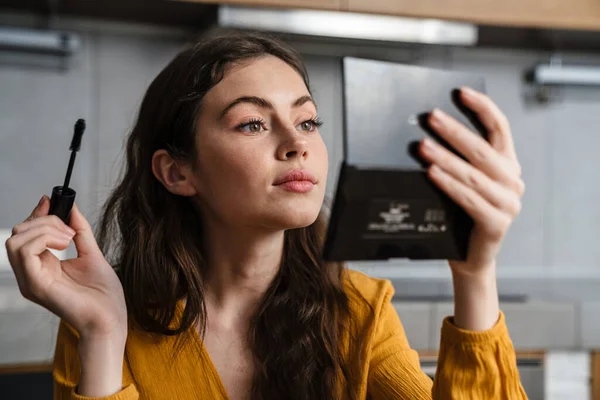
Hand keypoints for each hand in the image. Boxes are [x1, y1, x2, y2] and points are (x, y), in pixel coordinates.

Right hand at [5, 195, 127, 339]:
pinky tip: (64, 244)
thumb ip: (80, 231)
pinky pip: (23, 251)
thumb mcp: (91, 253)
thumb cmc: (103, 295)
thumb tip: (71, 207)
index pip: (26, 234)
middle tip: (70, 230)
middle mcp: (31, 274)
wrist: (110, 319)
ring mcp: (30, 280)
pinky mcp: (36, 285)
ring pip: (16, 239)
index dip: (38, 213)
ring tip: (69, 238)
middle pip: (18, 233)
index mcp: (42, 267)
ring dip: (45, 228)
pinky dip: (44, 238)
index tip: (53, 201)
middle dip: (45, 220)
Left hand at [419, 87, 524, 276]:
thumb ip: (456, 159)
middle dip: (455, 131)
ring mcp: (508, 203)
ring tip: (423, 146)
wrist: (467, 256)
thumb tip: (426, 132)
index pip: (499, 128)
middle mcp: (512, 181)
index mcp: (507, 164)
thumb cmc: (459, 215)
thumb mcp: (462, 181)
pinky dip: (448, 184)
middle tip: (431, 117)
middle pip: (483, 150)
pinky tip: (432, 173)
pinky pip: (468, 199)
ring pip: (473, 174)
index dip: (481, 107)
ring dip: (445, 158)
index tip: (460, 92)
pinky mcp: (497, 224)